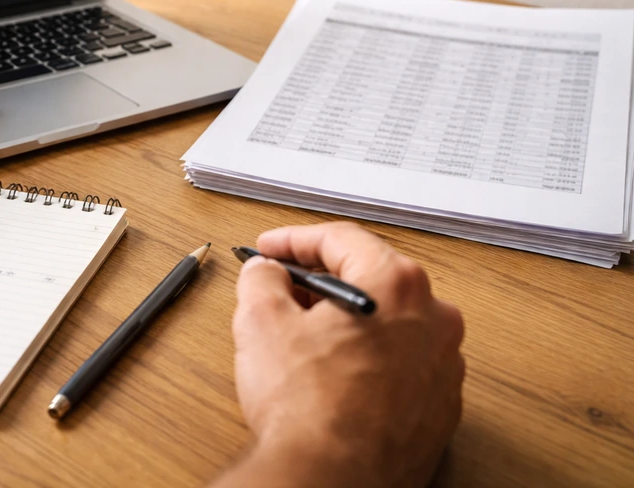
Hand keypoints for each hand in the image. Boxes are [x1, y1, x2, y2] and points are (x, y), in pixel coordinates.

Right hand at [225, 223, 463, 487]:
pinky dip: (368, 359)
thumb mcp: (261, 320)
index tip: (270, 249)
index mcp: (397, 285)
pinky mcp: (440, 409)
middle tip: (282, 287)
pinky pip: (401, 365)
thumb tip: (266, 272)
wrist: (330, 482)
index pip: (342, 239)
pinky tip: (332, 375)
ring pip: (389, 322)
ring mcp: (444, 368)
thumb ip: (262, 278)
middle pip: (371, 277)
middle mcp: (434, 320)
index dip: (294, 240)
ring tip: (302, 335)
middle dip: (321, 280)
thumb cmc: (308, 408)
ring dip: (347, 321)